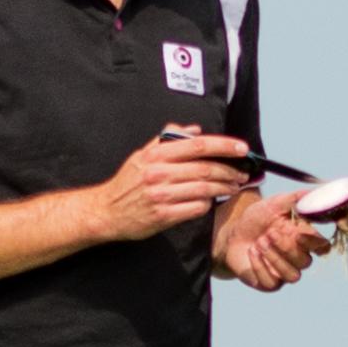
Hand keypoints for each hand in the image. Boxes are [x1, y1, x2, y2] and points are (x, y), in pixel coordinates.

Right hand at [97, 126, 245, 243]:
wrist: (105, 212)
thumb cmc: (126, 183)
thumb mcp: (141, 155)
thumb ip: (167, 140)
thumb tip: (195, 130)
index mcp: (156, 155)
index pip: (198, 145)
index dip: (224, 145)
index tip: (242, 148)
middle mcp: (159, 173)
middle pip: (206, 168)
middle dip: (230, 170)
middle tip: (242, 173)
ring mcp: (161, 196)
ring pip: (204, 189)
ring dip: (224, 188)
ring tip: (233, 186)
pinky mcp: (163, 216)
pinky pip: (195, 208)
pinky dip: (207, 204)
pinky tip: (210, 202)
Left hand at [214, 195, 308, 291]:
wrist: (232, 233)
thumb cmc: (258, 218)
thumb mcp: (273, 204)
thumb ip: (294, 199)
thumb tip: (314, 192)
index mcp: (303, 239)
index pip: (322, 247)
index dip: (315, 243)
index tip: (300, 232)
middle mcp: (298, 258)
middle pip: (305, 262)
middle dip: (287, 247)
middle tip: (270, 233)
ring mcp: (283, 273)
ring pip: (292, 276)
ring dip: (276, 259)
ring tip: (259, 242)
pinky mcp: (268, 283)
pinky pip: (271, 283)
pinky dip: (261, 266)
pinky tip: (252, 252)